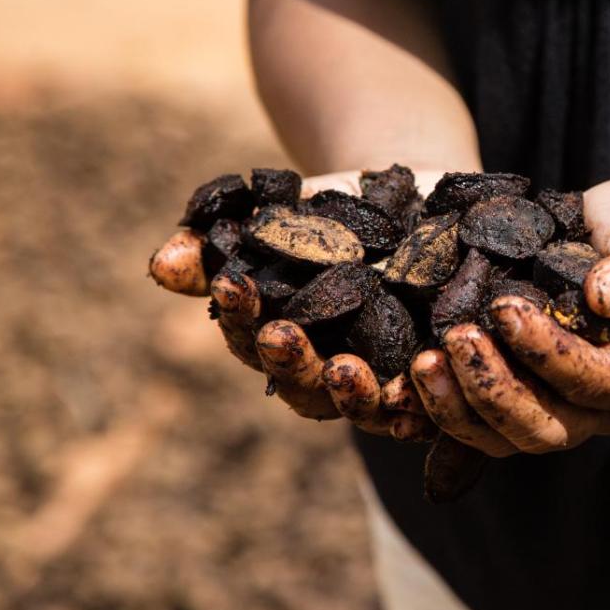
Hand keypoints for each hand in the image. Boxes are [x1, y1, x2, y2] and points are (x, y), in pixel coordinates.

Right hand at [149, 168, 444, 440]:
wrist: (421, 200)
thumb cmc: (338, 212)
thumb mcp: (283, 215)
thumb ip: (227, 240)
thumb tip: (162, 263)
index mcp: (287, 343)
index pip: (255, 341)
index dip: (241, 314)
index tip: (233, 283)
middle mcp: (336, 373)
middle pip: (307, 389)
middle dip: (290, 363)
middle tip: (280, 334)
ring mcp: (393, 382)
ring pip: (370, 409)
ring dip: (355, 395)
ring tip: (346, 369)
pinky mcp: (446, 378)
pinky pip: (438, 404)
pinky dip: (429, 398)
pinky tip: (424, 376)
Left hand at [410, 171, 609, 455]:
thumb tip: (605, 296)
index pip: (598, 384)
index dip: (550, 355)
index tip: (507, 308)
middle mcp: (605, 408)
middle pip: (547, 429)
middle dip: (496, 390)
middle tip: (455, 337)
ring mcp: (559, 408)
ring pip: (504, 439)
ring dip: (458, 408)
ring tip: (423, 362)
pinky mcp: (518, 394)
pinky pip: (475, 423)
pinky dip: (439, 411)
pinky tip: (403, 385)